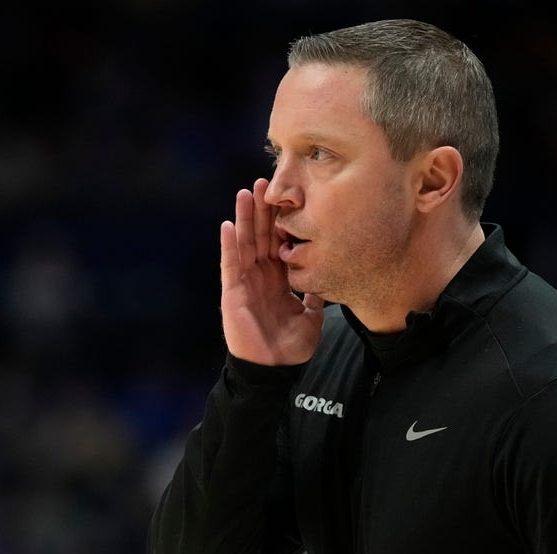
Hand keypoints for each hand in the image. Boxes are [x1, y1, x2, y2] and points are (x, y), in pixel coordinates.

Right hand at [219, 178, 323, 364]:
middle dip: (264, 210)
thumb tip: (328, 275)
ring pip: (245, 243)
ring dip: (245, 218)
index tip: (289, 196)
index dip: (283, 220)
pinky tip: (228, 225)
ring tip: (245, 192)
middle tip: (265, 181)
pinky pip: (230, 264)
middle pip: (262, 236)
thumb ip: (316, 295)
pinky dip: (229, 245)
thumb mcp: (312, 316)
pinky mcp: (233, 292)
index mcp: (280, 279)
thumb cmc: (290, 347)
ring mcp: (246, 282)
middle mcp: (261, 276)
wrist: (273, 369)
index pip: (281, 242)